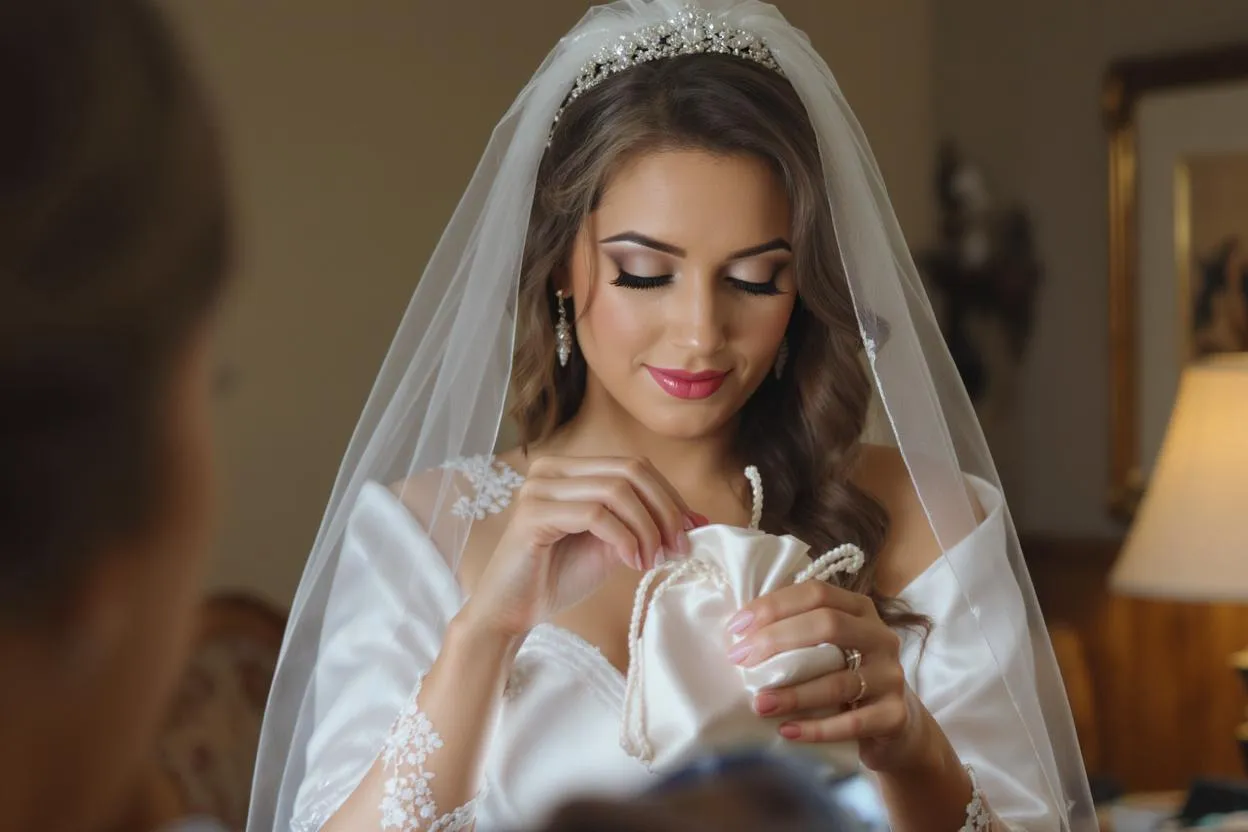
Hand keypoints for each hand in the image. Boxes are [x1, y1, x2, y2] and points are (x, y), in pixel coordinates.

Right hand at [463, 456, 700, 639]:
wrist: (512, 612)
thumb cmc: (558, 577)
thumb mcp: (611, 545)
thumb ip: (642, 525)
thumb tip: (697, 520)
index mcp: (570, 469)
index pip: (635, 466)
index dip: (670, 496)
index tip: (694, 531)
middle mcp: (551, 469)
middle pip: (631, 471)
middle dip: (665, 510)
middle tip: (678, 547)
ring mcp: (539, 488)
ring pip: (617, 491)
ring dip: (646, 528)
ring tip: (652, 560)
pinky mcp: (532, 514)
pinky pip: (595, 515)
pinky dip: (625, 539)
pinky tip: (632, 563)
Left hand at [725, 580, 926, 772]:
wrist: (893, 724)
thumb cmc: (844, 676)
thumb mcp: (826, 647)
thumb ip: (794, 630)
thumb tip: (738, 630)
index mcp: (859, 609)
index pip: (816, 593)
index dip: (774, 606)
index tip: (736, 628)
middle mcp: (880, 636)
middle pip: (829, 626)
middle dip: (778, 640)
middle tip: (741, 660)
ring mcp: (891, 676)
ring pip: (838, 681)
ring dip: (793, 693)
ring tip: (759, 704)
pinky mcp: (895, 716)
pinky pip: (853, 723)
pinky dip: (817, 729)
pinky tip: (787, 731)